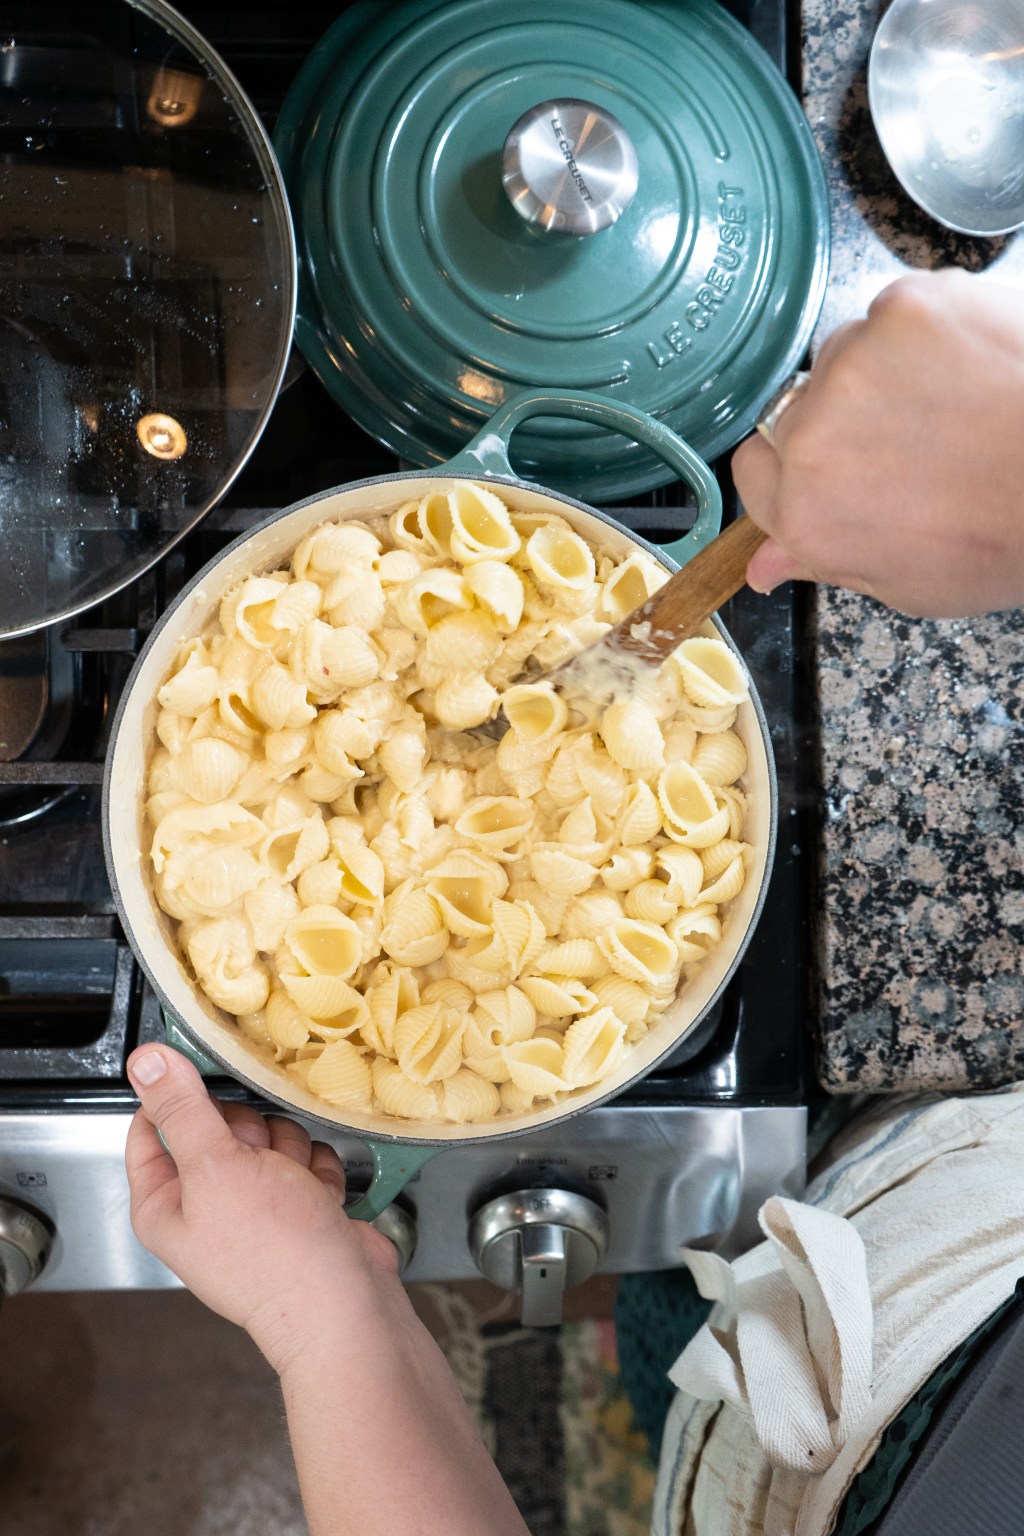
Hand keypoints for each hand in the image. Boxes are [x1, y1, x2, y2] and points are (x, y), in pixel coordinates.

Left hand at [124, 1044, 398, 1373]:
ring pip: (269, 1136)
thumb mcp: (214, 1165)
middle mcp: (205, 1205)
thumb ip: (181, 1108)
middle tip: (259, 1158)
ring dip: (289, 1152)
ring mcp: (255, 1208)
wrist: (343, 1306)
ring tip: (295, 1185)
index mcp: (164, 1203)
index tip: (208, 1080)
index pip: (153, 1126)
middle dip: (250, 1130)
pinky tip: (320, 1198)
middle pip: (220, 1123)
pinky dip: (317, 1173)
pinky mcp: (298, 1208)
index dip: (180, 1100)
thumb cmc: (271, 1249)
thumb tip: (144, 1062)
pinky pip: (306, 1160)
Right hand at [734, 269, 1023, 617]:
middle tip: (904, 445)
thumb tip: (768, 563)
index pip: (754, 475)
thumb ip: (832, 563)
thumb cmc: (1012, 533)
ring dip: (876, 377)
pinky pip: (889, 315)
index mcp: (808, 512)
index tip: (832, 473)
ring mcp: (855, 363)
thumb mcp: (914, 584)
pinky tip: (970, 369)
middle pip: (791, 416)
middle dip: (835, 429)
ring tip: (948, 404)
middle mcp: (812, 435)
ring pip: (838, 359)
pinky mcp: (905, 308)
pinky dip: (924, 336)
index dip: (795, 475)